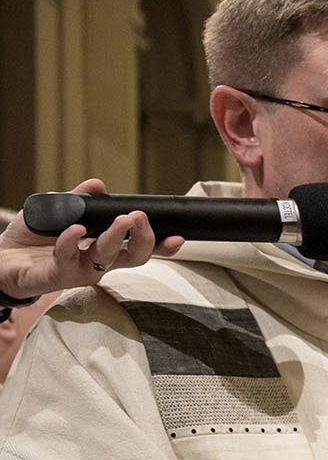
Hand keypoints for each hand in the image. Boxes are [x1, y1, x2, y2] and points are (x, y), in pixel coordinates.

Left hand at [0, 180, 184, 299]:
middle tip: (141, 218)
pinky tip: (75, 228)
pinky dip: (73, 241)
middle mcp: (98, 262)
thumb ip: (79, 200)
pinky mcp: (56, 276)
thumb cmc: (33, 238)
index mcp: (104, 248)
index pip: (140, 249)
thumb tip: (99, 184)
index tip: (178, 236)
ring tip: (122, 220)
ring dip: (116, 238)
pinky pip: (68, 258)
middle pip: (134, 257)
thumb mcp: (58, 211)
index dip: (162, 246)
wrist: (1, 258)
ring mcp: (79, 271)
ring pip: (107, 259)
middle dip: (144, 239)